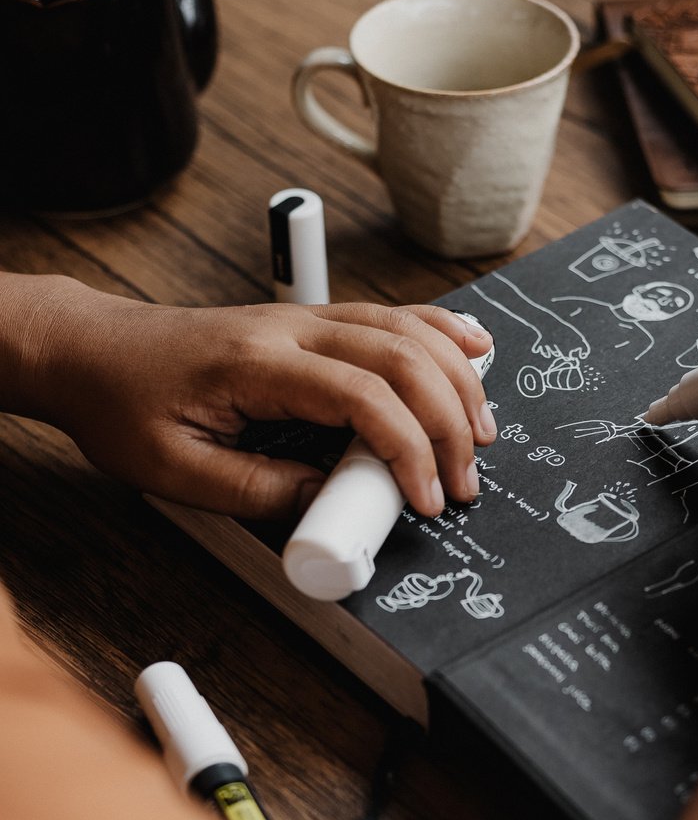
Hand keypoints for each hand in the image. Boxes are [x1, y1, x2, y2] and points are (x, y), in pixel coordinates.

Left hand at [9, 277, 495, 519]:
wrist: (91, 350)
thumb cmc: (124, 405)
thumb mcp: (176, 472)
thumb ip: (257, 492)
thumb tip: (329, 505)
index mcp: (257, 365)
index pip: (362, 397)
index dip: (409, 450)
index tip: (426, 498)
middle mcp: (291, 329)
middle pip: (402, 357)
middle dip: (449, 422)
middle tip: (465, 480)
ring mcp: (305, 318)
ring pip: (406, 330)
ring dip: (457, 379)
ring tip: (483, 431)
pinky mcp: (311, 321)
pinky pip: (392, 315)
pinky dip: (441, 330)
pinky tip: (475, 347)